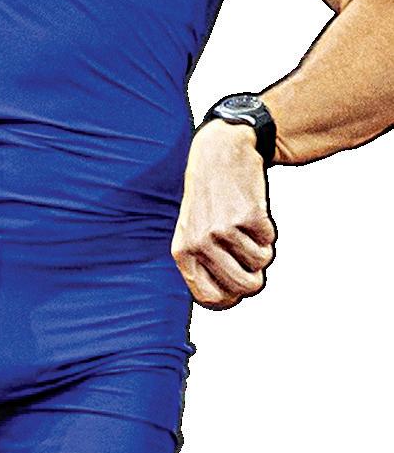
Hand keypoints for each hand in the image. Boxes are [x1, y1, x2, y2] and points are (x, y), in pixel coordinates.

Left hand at [171, 120, 276, 308]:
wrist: (219, 153)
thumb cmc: (208, 197)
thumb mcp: (191, 230)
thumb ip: (202, 264)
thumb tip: (226, 299)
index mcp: (182, 253)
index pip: (209, 297)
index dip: (231, 297)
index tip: (237, 289)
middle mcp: (200, 243)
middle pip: (243, 286)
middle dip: (255, 279)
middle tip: (253, 261)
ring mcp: (224, 229)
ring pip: (261, 263)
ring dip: (261, 248)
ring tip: (246, 227)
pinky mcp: (247, 215)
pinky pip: (270, 240)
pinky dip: (267, 230)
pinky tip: (252, 212)